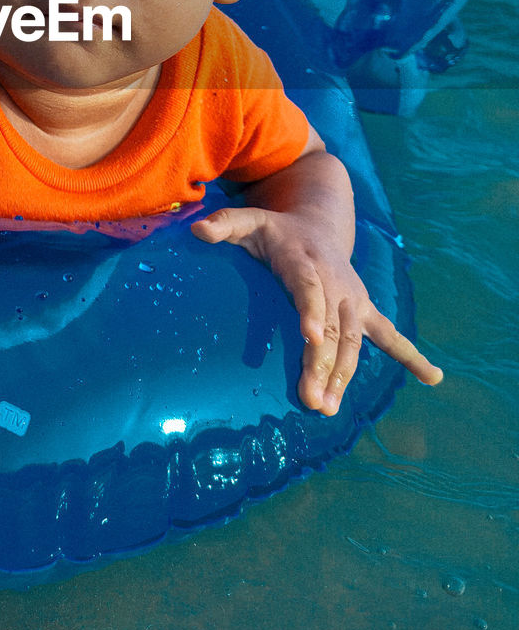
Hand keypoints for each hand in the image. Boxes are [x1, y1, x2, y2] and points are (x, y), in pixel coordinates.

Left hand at [191, 206, 442, 415]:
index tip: (310, 337)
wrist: (317, 222)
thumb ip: (224, 224)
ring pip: (353, 342)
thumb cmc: (275, 230)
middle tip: (312, 401)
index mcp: (306, 262)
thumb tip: (197, 232)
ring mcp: (353, 299)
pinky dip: (412, 356)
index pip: (308, 288)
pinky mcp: (364, 310)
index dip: (311, 311)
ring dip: (344, 376)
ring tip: (327, 409)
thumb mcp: (249, 220)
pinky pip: (391, 335)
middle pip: (332, 328)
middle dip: (323, 364)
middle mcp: (335, 283)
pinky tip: (433, 378)